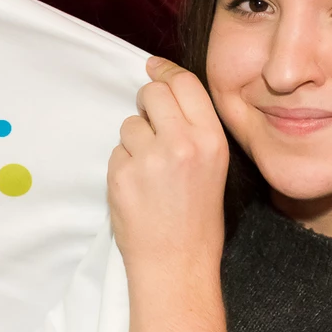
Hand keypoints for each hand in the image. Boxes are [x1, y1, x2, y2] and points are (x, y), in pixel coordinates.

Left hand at [107, 57, 229, 277]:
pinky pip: (116, 151)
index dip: (165, 72)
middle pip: (151, 94)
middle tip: (151, 125)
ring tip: (149, 172)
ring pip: (130, 124)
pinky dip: (123, 165)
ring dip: (134, 141)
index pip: (184, 84)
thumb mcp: (215, 167)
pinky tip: (138, 189)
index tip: (153, 67)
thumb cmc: (199, 220)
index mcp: (211, 140)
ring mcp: (148, 159)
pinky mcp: (121, 174)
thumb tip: (165, 90)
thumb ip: (194, 129)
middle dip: (146, 103)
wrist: (176, 263)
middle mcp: (181, 143)